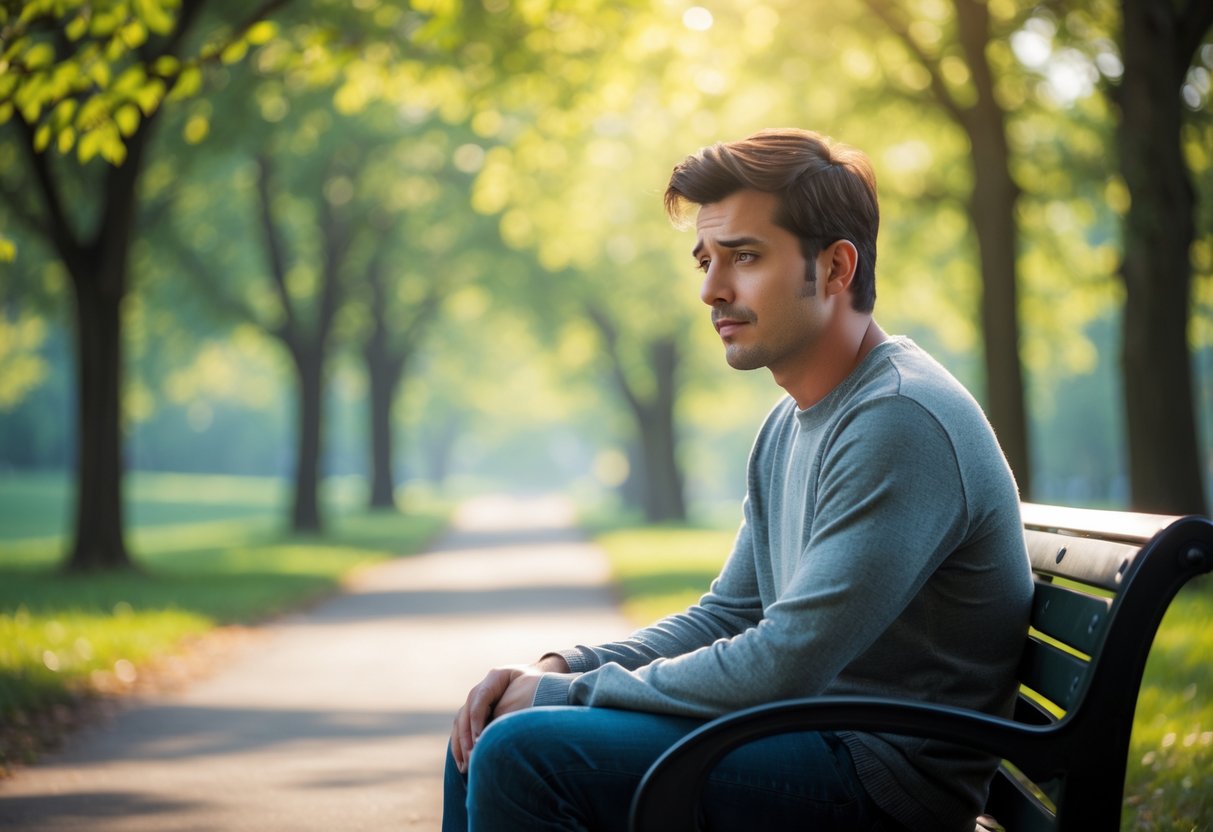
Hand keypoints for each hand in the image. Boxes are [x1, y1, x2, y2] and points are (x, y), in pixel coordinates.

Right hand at [450, 654, 569, 773]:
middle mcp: (482, 688)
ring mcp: (476, 700)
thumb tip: (500, 734)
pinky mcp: (476, 713)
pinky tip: (462, 762)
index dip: (477, 721)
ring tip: (464, 767)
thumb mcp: (531, 693)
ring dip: (460, 745)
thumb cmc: (539, 687)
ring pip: (460, 722)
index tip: (479, 742)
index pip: (480, 699)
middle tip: (471, 760)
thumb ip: (514, 710)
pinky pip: (463, 728)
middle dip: (466, 739)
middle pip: (466, 712)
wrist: (540, 681)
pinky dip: (461, 745)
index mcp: (495, 677)